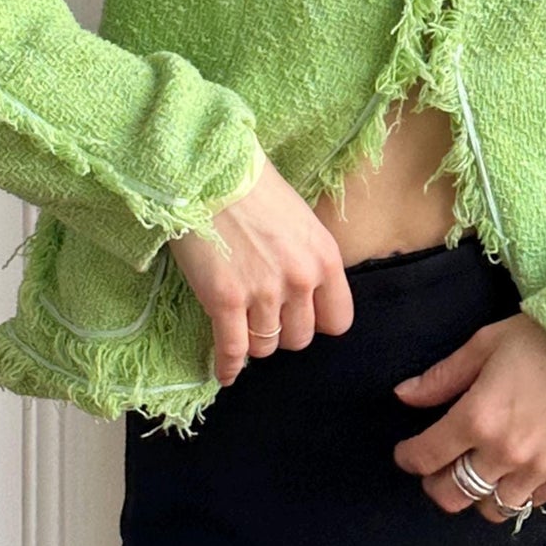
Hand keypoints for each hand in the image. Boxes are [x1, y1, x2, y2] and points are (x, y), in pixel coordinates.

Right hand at [168, 150, 353, 383]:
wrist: (208, 172)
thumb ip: (308, 259)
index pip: (338, 320)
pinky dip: (226, 367)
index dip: (318, 322)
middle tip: (264, 317)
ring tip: (240, 327)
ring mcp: (262, 293)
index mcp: (324, 258)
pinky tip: (223, 373)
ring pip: (265, 347)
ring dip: (253, 341)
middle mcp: (300, 280)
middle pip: (300, 338)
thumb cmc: (253, 188)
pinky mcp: (224, 301)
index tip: (300, 317)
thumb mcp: (300, 220)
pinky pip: (232, 351)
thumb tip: (304, 294)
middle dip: (283, 332)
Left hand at [391, 311, 545, 521]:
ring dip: (476, 494)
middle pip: (452, 495)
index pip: (425, 456)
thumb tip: (403, 395)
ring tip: (477, 472)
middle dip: (435, 484)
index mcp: (478, 417)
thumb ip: (442, 377)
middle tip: (438, 468)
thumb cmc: (542, 342)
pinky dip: (514, 494)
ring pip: (490, 508)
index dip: (408, 458)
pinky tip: (512, 472)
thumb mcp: (484, 345)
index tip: (407, 454)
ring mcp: (537, 470)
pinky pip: (527, 505)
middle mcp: (504, 451)